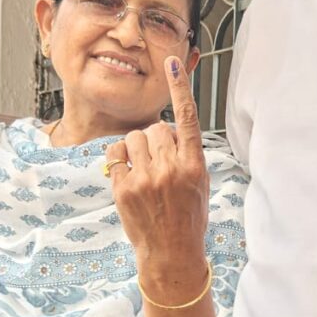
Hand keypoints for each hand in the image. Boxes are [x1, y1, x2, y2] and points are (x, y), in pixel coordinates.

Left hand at [108, 57, 209, 297]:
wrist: (171, 254)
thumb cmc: (188, 219)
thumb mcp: (199, 185)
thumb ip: (186, 155)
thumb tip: (167, 131)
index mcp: (194, 166)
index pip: (187, 119)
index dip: (180, 88)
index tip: (173, 63)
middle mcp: (171, 169)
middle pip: (156, 128)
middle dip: (155, 141)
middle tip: (160, 165)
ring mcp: (146, 179)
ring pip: (135, 138)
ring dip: (138, 149)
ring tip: (146, 173)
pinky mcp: (124, 188)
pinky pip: (116, 154)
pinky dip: (120, 159)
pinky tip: (129, 175)